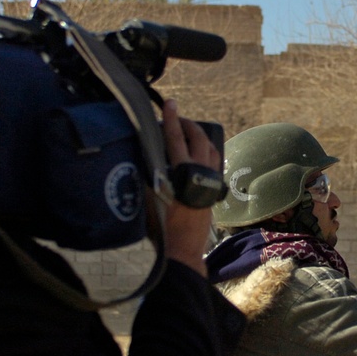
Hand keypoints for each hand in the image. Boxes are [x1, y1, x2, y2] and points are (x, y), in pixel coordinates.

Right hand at [161, 99, 221, 276]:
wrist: (182, 252)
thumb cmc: (160, 228)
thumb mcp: (146, 199)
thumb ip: (146, 174)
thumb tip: (142, 153)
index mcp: (181, 173)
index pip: (175, 139)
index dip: (171, 119)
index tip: (170, 103)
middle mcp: (200, 174)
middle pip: (198, 139)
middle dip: (187, 124)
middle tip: (176, 116)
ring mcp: (210, 181)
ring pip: (210, 149)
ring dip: (199, 137)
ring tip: (187, 132)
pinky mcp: (214, 190)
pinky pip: (214, 163)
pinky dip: (206, 152)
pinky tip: (199, 153)